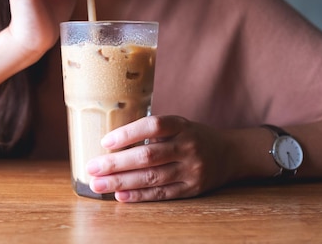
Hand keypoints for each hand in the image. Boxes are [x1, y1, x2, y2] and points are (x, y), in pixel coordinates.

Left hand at [86, 115, 233, 201]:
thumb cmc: (191, 136)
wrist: (229, 153)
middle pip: (148, 156)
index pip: (153, 126)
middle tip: (92, 168)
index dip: (128, 133)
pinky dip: (139, 195)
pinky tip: (120, 195)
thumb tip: (109, 143)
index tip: (105, 141)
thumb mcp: (177, 125)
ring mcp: (191, 169)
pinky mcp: (191, 189)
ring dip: (121, 182)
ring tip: (98, 184)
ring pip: (152, 177)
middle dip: (116, 163)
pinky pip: (162, 194)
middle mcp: (188, 146)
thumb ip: (151, 132)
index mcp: (182, 125)